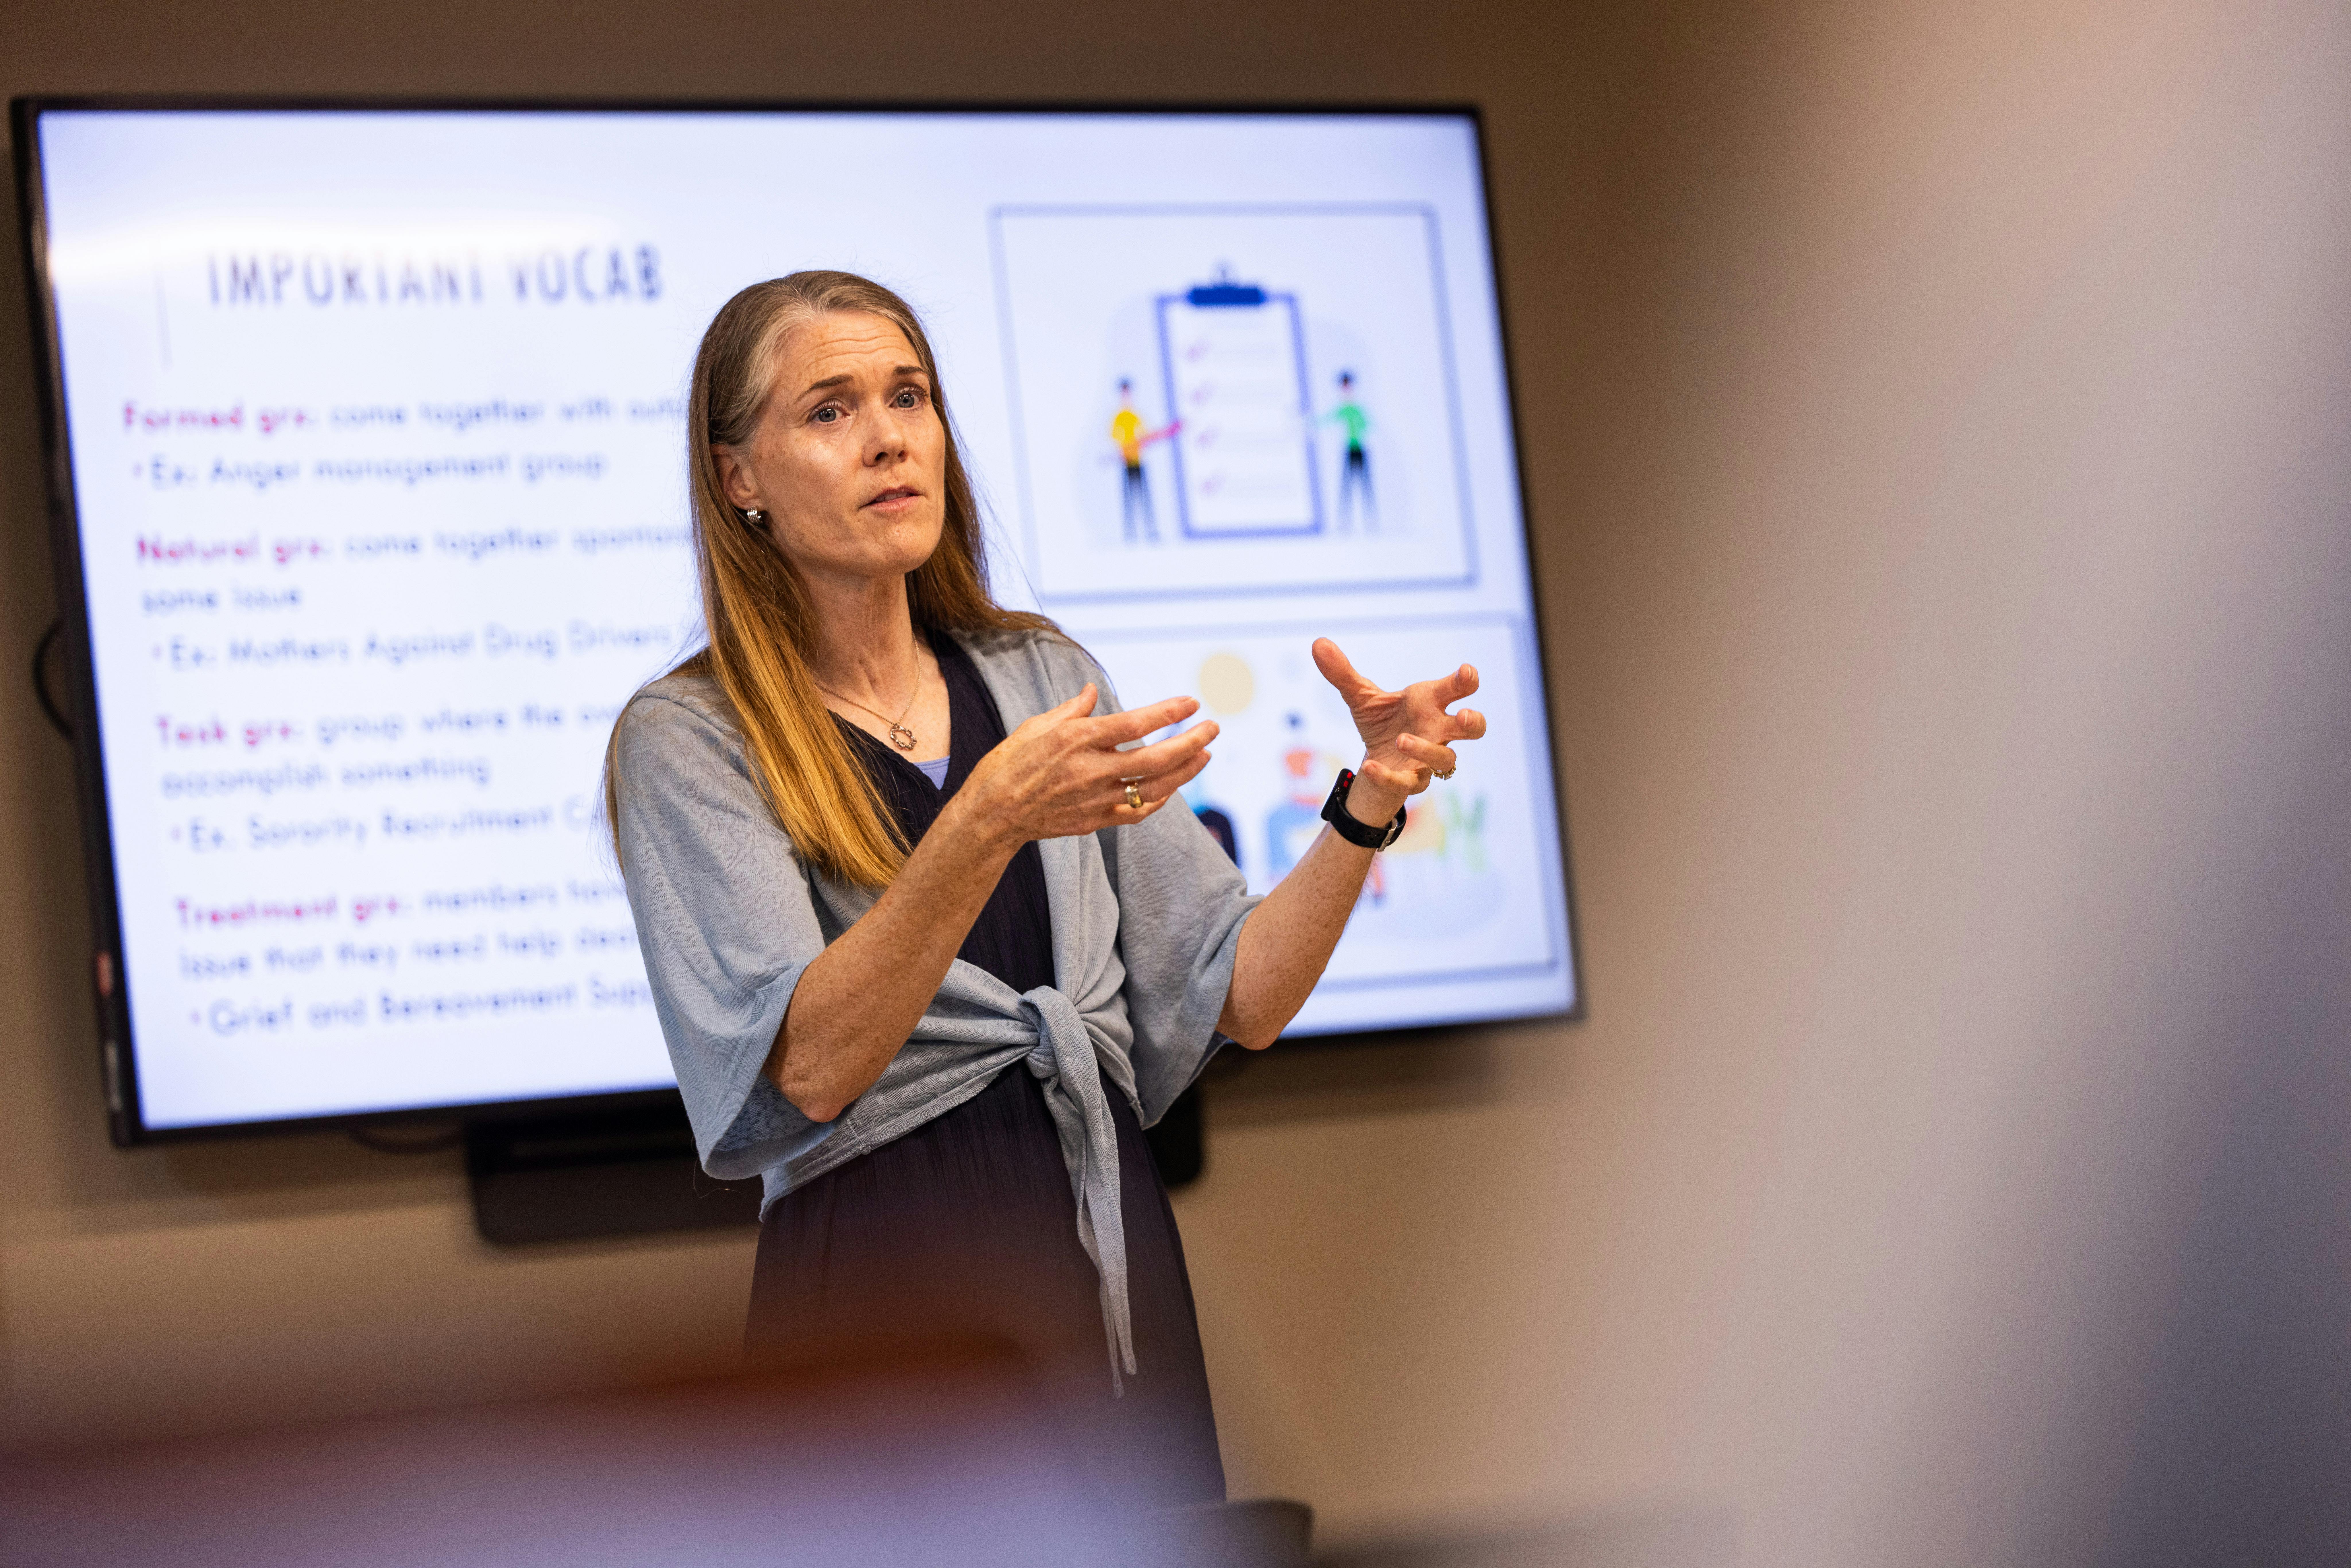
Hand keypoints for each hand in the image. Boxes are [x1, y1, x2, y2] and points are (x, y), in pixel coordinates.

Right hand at [953, 684, 1215, 848]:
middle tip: (1213, 728)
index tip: (1192, 702)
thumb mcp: (1036, 726)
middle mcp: (1091, 770)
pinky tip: (1172, 787)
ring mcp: (1095, 799)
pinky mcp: (1094, 821)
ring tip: (1205, 755)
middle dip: (1191, 742)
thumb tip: (1094, 690)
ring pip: (1153, 788)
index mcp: (1077, 740)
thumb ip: (1073, 709)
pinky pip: (1136, 813)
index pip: (1135, 723)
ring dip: (1185, 772)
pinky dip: (1158, 800)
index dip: (1168, 712)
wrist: (992, 814)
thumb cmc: (1009, 764)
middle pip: (1156, 758)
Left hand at [1310, 638, 1486, 821]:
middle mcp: (1437, 730)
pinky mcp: (1413, 782)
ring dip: (1426, 749)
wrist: (1374, 762)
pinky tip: (1369, 766)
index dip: (1466, 681)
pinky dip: (1388, 776)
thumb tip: (1318, 644)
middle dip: (1473, 721)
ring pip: (1446, 759)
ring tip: (1402, 739)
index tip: (1466, 672)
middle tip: (1462, 716)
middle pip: (1474, 727)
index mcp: (1430, 703)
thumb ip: (1343, 673)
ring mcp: (1429, 759)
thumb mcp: (1360, 698)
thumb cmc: (1382, 724)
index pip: (1457, 689)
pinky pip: (1409, 783)